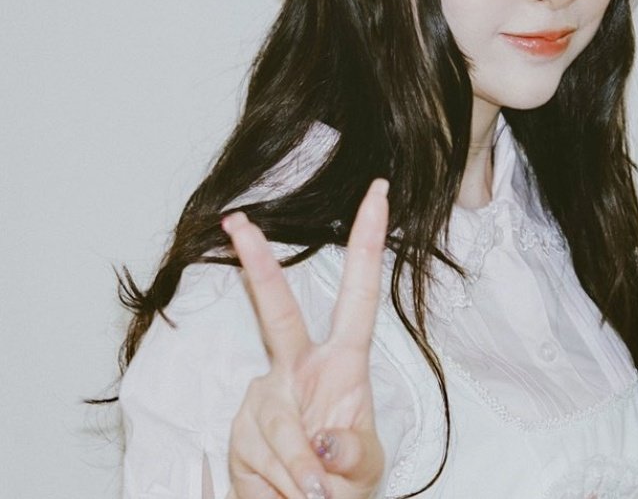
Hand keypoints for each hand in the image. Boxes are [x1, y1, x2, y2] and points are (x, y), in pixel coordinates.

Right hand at [221, 179, 389, 498]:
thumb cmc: (344, 479)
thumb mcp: (365, 469)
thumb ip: (355, 454)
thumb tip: (326, 443)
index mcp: (343, 361)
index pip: (359, 292)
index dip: (368, 241)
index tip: (378, 191)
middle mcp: (300, 367)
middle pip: (277, 308)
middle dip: (257, 261)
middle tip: (237, 221)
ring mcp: (266, 395)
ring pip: (276, 425)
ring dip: (298, 472)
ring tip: (314, 493)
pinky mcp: (239, 427)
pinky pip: (257, 456)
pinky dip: (278, 485)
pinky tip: (285, 490)